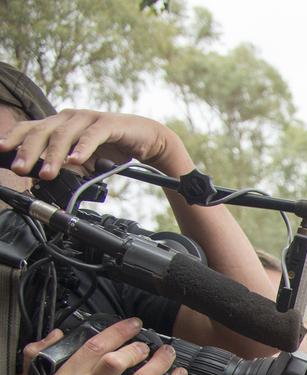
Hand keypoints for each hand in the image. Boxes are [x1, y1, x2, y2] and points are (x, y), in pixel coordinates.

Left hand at [0, 109, 193, 180]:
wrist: (147, 140)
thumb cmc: (112, 148)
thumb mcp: (82, 162)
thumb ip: (63, 167)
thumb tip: (41, 179)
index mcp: (58, 125)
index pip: (29, 129)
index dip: (12, 140)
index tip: (0, 153)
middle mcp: (69, 118)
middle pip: (42, 131)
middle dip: (28, 151)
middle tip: (20, 169)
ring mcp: (88, 118)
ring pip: (64, 135)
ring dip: (53, 156)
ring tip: (48, 173)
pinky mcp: (108, 123)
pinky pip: (92, 135)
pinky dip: (83, 148)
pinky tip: (76, 160)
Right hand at [22, 317, 185, 374]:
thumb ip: (37, 354)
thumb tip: (59, 333)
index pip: (94, 347)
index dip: (118, 331)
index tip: (133, 324)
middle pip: (116, 362)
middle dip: (135, 348)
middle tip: (145, 345)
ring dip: (160, 362)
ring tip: (168, 352)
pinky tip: (181, 374)